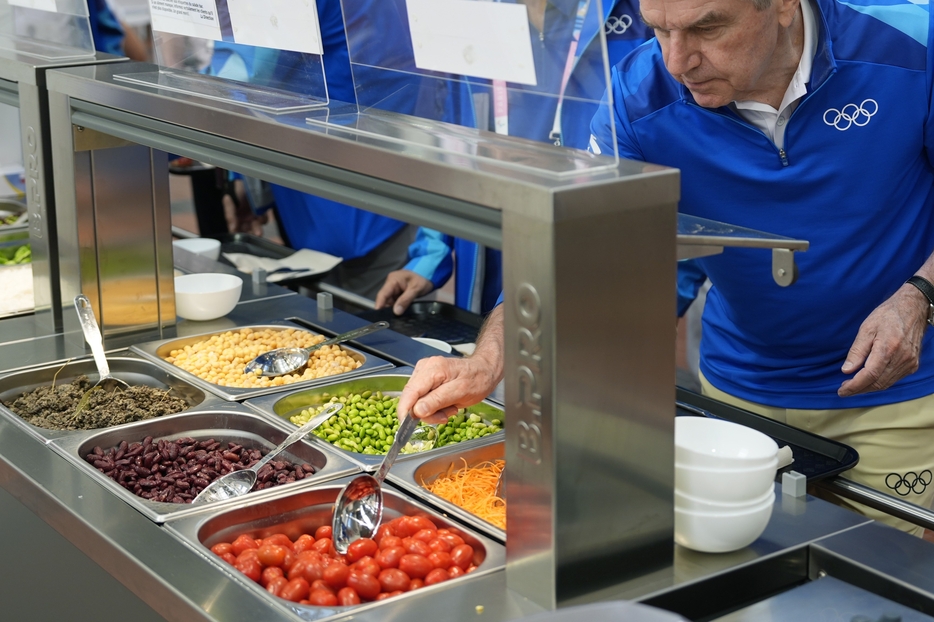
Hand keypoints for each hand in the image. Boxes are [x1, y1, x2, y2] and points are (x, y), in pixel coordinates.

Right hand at [375, 270, 433, 314]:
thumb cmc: (422, 279)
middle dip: (387, 310)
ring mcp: (393, 290)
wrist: (428, 276)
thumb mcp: (416, 289)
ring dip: (392, 310)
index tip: (378, 316)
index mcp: (392, 280)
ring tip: (395, 319)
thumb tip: (396, 312)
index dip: (379, 305)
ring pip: (389, 303)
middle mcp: (390, 285)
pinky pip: (394, 303)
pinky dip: (397, 309)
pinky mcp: (397, 295)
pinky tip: (399, 315)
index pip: (383, 294)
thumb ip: (406, 299)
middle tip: (389, 321)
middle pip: (385, 300)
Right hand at [398, 306, 504, 422]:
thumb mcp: (460, 392)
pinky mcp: (426, 379)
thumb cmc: (477, 379)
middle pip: (412, 397)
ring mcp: (425, 373)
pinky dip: (434, 406)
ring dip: (432, 410)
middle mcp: (425, 368)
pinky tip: (447, 404)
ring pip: (417, 400)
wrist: (484, 371)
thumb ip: (438, 401)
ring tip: (450, 408)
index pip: (410, 392)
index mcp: (433, 369)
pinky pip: (423, 398)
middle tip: (445, 416)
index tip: (406, 425)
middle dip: (426, 412)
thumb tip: (417, 411)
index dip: (405, 410)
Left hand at [838, 283, 928, 396]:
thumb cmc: (888, 315)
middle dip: (859, 389)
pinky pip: (894, 379)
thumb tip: (846, 370)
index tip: (842, 391)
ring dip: (869, 388)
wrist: (913, 309)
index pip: (870, 375)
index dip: (855, 386)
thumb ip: (857, 350)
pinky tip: (869, 380)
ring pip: (886, 383)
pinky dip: (880, 382)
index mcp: (888, 348)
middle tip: (844, 390)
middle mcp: (902, 358)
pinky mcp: (913, 364)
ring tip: (853, 386)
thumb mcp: (866, 328)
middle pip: (878, 383)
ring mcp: (909, 362)